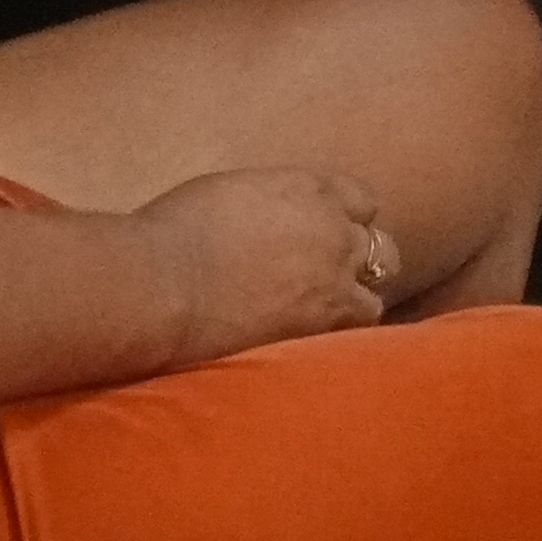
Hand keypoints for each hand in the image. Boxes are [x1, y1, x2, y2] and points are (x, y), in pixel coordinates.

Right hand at [130, 167, 393, 367]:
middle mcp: (333, 230)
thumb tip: (267, 225)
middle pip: (379, 248)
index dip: (347, 223)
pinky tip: (314, 352)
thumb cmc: (172, 234)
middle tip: (331, 284)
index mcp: (309, 188)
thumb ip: (268, 207)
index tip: (329, 240)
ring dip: (352, 308)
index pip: (361, 201)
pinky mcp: (320, 327)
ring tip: (320, 326)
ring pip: (372, 298)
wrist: (161, 283)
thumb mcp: (230, 195)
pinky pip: (352, 337)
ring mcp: (333, 281)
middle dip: (361, 265)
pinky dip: (340, 344)